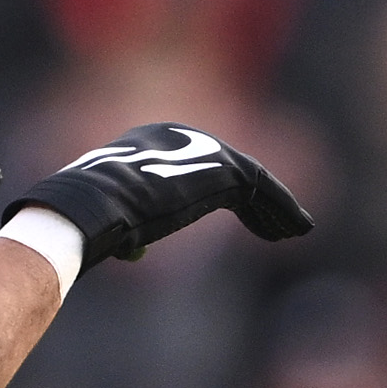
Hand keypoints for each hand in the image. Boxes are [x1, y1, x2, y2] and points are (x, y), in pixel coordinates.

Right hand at [7, 122, 313, 268]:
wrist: (91, 208)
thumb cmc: (89, 221)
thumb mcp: (111, 224)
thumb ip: (130, 230)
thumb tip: (136, 253)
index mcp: (146, 140)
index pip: (197, 165)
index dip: (225, 194)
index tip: (245, 218)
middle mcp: (176, 134)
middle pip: (228, 168)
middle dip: (257, 198)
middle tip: (278, 224)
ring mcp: (201, 147)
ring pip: (251, 180)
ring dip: (275, 207)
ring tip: (294, 230)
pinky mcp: (222, 167)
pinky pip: (262, 189)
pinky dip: (282, 209)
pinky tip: (297, 230)